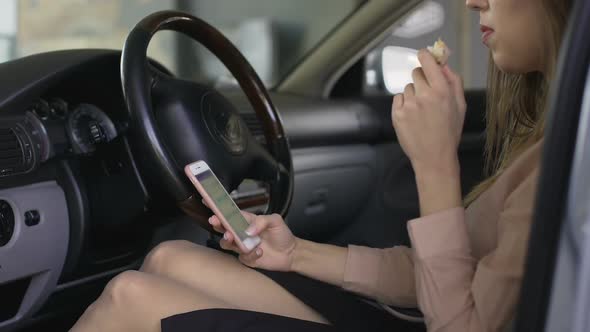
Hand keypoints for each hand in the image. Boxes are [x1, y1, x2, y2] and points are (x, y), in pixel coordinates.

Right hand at [208, 211, 297, 271]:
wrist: (291, 254)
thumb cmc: (282, 235)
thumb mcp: (275, 221)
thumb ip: (261, 221)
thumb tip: (248, 230)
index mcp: (247, 220)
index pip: (230, 213)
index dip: (219, 208)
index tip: (207, 202)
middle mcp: (242, 232)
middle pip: (224, 227)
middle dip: (218, 224)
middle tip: (216, 222)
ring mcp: (242, 246)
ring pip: (227, 243)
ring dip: (230, 241)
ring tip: (237, 239)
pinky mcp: (246, 258)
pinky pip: (242, 256)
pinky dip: (250, 254)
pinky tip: (260, 251)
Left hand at [391, 49, 465, 173]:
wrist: (434, 157)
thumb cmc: (449, 132)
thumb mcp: (460, 106)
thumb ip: (454, 81)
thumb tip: (443, 64)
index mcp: (442, 90)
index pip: (427, 61)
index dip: (424, 56)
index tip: (423, 55)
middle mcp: (424, 95)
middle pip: (416, 73)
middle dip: (422, 80)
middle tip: (427, 95)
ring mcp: (409, 105)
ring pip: (408, 88)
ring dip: (413, 95)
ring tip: (421, 112)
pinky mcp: (397, 114)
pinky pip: (398, 99)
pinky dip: (404, 105)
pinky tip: (412, 117)